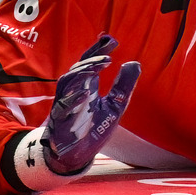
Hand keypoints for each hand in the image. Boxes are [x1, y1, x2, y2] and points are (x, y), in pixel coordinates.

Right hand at [40, 34, 140, 174]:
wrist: (77, 155)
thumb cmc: (94, 128)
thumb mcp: (115, 106)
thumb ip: (123, 86)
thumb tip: (135, 63)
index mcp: (87, 85)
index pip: (90, 62)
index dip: (98, 49)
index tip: (112, 40)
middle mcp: (75, 90)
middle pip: (79, 67)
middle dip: (92, 58)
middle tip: (109, 55)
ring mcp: (66, 104)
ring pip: (68, 80)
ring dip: (83, 71)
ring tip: (100, 65)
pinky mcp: (60, 120)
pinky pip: (63, 106)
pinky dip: (73, 98)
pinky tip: (86, 94)